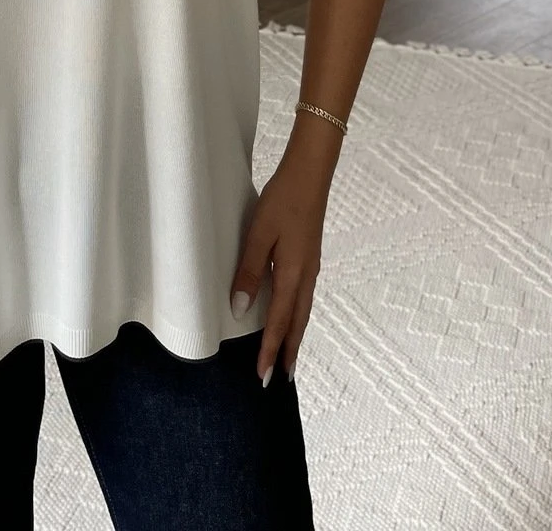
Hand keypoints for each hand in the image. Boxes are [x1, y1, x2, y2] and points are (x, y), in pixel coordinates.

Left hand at [229, 137, 336, 386]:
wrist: (310, 174)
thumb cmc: (282, 201)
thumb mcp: (259, 234)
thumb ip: (250, 271)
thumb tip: (240, 308)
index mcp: (293, 274)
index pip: (278, 321)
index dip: (269, 350)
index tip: (262, 377)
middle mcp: (306, 276)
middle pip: (297, 323)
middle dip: (287, 351)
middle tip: (279, 379)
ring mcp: (311, 267)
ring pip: (302, 311)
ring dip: (294, 336)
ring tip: (286, 356)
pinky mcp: (310, 257)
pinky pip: (303, 297)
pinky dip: (296, 316)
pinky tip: (290, 315)